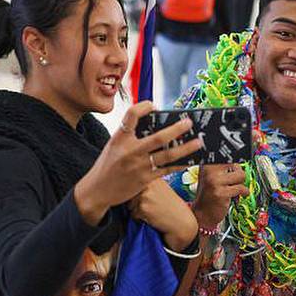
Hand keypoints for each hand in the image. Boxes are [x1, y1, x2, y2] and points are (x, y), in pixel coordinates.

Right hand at [75, 101, 201, 225]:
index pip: (132, 115)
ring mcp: (139, 166)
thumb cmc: (108, 165)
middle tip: (189, 122)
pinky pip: (167, 169)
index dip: (144, 107)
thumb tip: (157, 125)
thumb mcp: (114, 145)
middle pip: (158, 137)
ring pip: (167, 155)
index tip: (154, 105)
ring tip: (198, 142)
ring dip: (185, 148)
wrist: (97, 190)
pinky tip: (191, 159)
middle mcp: (130, 150)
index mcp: (120, 138)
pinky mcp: (145, 179)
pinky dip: (180, 164)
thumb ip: (131, 135)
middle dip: (176, 129)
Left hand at [128, 178, 197, 250]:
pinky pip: (133, 214)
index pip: (134, 183)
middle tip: (153, 205)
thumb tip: (131, 185)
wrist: (182, 222)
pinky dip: (140, 218)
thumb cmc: (173, 208)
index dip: (138, 192)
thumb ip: (150, 185)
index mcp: (154, 178)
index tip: (149, 198)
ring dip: (138, 210)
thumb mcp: (163, 190)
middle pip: (130, 194)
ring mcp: (145, 195)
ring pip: (130, 205)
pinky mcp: (143, 207)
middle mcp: (149, 184)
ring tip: (154, 211)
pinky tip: (153, 217)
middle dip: (136, 201)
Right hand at [192, 164, 248, 227]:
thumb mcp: (213, 179)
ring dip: (241, 183)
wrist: (201, 214)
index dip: (235, 165)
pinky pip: (241, 188)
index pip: (228, 157)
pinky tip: (240, 195)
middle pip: (236, 164)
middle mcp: (209, 171)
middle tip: (234, 183)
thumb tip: (240, 164)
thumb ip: (224, 170)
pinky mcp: (221, 193)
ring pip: (241, 175)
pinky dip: (244, 192)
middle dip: (239, 175)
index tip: (237, 169)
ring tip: (235, 189)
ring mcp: (214, 182)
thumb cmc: (209, 196)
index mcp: (207, 165)